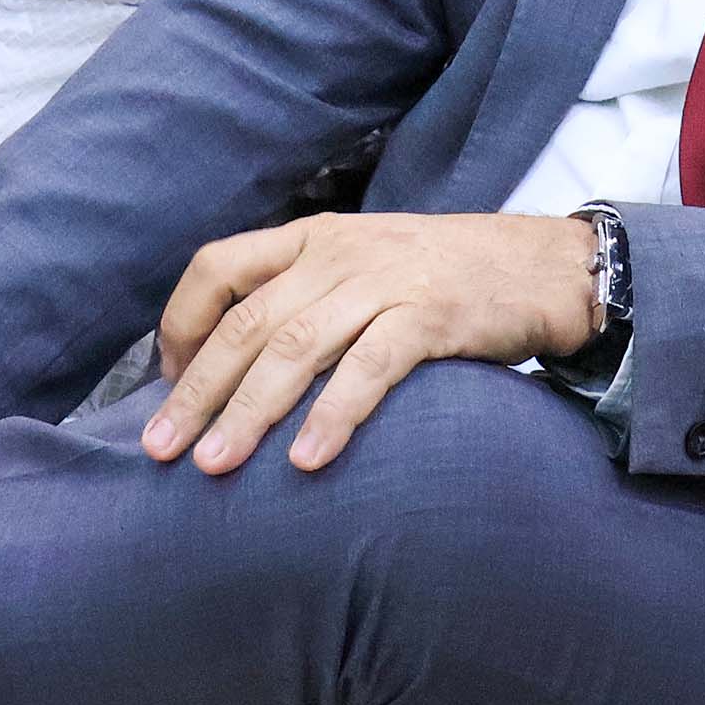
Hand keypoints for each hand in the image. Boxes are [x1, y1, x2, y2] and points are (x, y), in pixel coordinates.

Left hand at [146, 211, 596, 474]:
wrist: (545, 265)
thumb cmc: (447, 277)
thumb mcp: (365, 266)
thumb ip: (307, 300)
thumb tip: (238, 369)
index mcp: (313, 238)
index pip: (218, 267)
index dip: (181, 326)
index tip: (168, 384)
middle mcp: (338, 253)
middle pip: (245, 322)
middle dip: (197, 392)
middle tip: (160, 451)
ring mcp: (385, 282)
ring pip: (294, 347)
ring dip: (247, 411)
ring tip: (214, 466)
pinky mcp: (430, 316)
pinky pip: (368, 368)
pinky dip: (333, 415)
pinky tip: (306, 460)